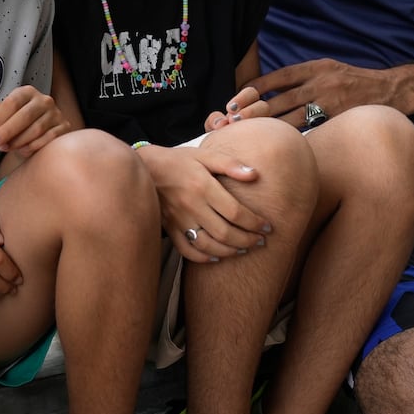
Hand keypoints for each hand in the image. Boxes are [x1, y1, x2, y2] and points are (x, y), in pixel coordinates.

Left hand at [0, 85, 69, 155]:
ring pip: (36, 129)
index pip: (11, 103)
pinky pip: (48, 140)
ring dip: (18, 142)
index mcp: (27, 92)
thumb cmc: (19, 124)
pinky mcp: (64, 127)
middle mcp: (44, 100)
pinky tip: (22, 151)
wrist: (40, 135)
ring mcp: (56, 114)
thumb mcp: (5, 116)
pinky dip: (32, 147)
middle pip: (24, 116)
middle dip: (6, 132)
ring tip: (5, 148)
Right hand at [137, 145, 270, 262]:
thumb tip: (255, 175)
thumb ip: (230, 164)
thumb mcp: (204, 155)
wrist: (145, 167)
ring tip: (244, 249)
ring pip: (208, 245)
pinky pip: (187, 250)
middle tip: (261, 241)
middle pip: (225, 233)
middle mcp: (191, 206)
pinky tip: (217, 257)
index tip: (268, 227)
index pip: (235, 212)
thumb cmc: (178, 160)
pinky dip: (203, 258)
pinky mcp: (169, 228)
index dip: (255, 223)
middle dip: (247, 240)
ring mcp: (179, 220)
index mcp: (203, 187)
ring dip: (229, 251)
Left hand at [207, 58, 392, 130]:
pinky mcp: (338, 121)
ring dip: (269, 128)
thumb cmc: (353, 81)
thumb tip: (270, 89)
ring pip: (292, 118)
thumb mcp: (327, 68)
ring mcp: (330, 104)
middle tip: (233, 121)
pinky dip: (293, 137)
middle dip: (254, 111)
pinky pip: (310, 131)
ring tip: (248, 135)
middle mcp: (321, 84)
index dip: (256, 88)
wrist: (390, 90)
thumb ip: (302, 77)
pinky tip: (278, 145)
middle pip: (281, 100)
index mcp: (316, 68)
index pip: (279, 77)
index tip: (236, 98)